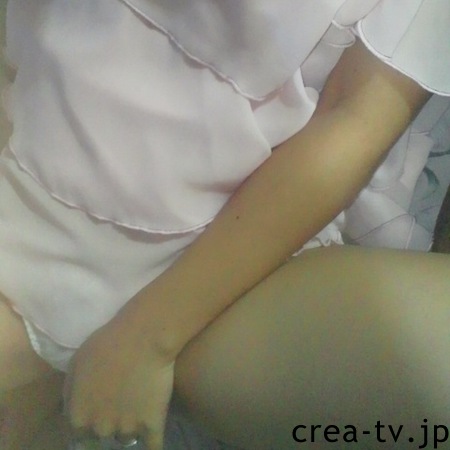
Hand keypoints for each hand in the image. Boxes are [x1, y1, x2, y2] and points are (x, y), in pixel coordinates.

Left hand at [64, 313, 174, 449]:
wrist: (143, 338)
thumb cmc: (106, 344)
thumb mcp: (76, 363)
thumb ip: (70, 393)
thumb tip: (71, 410)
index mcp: (79, 416)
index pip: (78, 434)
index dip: (87, 421)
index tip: (96, 409)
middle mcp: (101, 429)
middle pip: (102, 436)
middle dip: (108, 421)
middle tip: (118, 400)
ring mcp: (128, 428)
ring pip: (126, 437)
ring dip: (129, 425)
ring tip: (137, 404)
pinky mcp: (153, 424)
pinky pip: (153, 446)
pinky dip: (152, 445)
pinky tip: (151, 438)